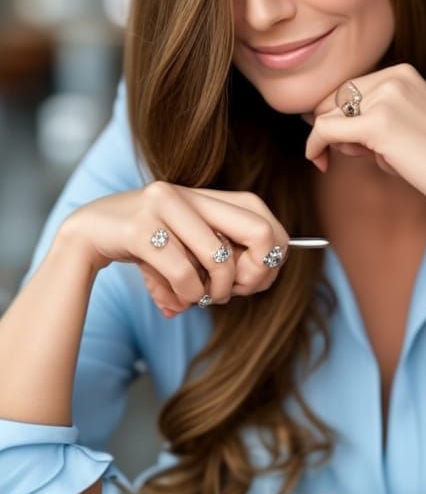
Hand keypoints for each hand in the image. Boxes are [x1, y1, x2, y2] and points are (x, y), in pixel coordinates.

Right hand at [58, 184, 289, 318]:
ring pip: (221, 259)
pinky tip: (177, 300)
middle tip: (235, 292)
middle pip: (259, 232)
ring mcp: (164, 206)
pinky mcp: (139, 228)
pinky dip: (189, 295)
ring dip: (216, 292)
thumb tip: (266, 278)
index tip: (254, 280)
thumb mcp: (189, 245)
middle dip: (256, 273)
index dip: (271, 256)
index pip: (265, 220)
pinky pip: (184, 274)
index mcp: (207, 196)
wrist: (86, 234)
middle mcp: (189, 193)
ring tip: (200, 298)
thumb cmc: (147, 244)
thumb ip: (225, 256)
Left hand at [305, 64, 425, 237]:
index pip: (349, 89)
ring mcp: (386, 98)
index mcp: (403, 72)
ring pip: (328, 115)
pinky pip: (325, 131)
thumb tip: (321, 120)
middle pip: (335, 100)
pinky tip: (319, 161)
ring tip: (377, 159)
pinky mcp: (376, 123)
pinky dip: (314, 146)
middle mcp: (394, 77)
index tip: (347, 142)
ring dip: (337, 142)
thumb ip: (375, 113)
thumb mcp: (410, 121)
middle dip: (338, 128)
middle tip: (361, 154)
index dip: (342, 116)